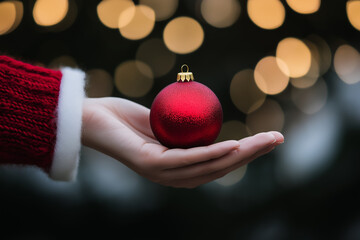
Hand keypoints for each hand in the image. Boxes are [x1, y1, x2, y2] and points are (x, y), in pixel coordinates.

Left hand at [81, 97, 283, 187]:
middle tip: (277, 139)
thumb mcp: (160, 122)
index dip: (245, 154)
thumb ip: (180, 128)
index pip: (218, 164)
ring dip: (239, 155)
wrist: (90, 119)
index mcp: (177, 169)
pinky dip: (210, 153)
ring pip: (208, 166)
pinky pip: (185, 159)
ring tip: (263, 141)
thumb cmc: (124, 119)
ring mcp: (161, 174)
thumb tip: (201, 119)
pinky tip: (231, 146)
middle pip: (220, 168)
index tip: (266, 139)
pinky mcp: (148, 165)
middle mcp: (172, 177)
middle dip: (251, 155)